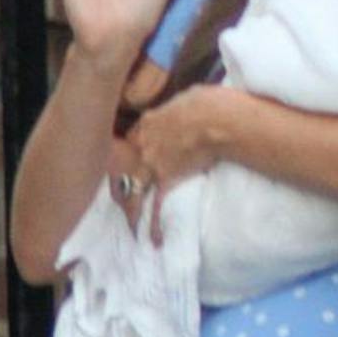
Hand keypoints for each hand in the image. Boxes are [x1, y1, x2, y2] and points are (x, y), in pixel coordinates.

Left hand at [127, 83, 232, 241]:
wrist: (219, 121)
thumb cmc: (208, 102)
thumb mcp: (188, 97)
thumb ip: (176, 109)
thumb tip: (181, 112)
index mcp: (149, 122)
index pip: (133, 138)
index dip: (134, 148)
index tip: (135, 156)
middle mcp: (143, 144)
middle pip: (123, 166)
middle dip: (118, 181)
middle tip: (118, 195)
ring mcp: (152, 164)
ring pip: (132, 189)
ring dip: (129, 208)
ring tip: (129, 225)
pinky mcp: (166, 180)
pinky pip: (156, 206)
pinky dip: (154, 224)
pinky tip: (154, 239)